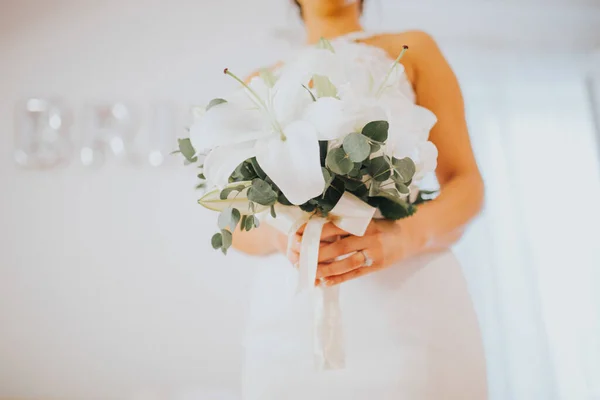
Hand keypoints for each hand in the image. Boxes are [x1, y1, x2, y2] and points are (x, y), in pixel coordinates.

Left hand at [291, 219, 421, 285]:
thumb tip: (320, 230)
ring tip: (310, 273)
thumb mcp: (367, 220)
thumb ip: (348, 225)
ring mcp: (374, 253)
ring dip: (326, 269)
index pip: (335, 228)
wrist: (411, 234)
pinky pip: (355, 274)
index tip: (299, 235)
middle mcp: (369, 238)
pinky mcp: (376, 266)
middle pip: (338, 247)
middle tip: (300, 258)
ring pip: (346, 263)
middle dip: (317, 253)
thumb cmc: (384, 225)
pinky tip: (325, 282)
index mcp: (363, 223)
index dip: (316, 232)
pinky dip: (339, 278)